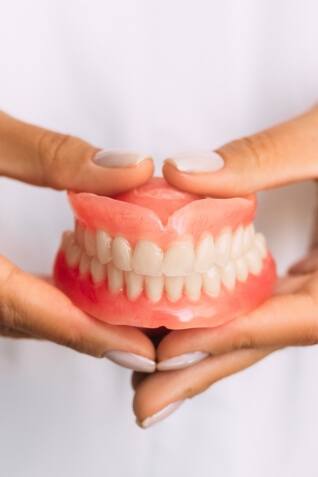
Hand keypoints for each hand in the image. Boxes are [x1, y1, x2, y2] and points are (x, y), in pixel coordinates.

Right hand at [0, 112, 155, 371]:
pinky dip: (37, 298)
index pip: (24, 309)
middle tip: (144, 335)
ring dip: (62, 319)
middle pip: (19, 322)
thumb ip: (51, 155)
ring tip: (120, 315)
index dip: (87, 334)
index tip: (142, 350)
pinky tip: (69, 283)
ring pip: (7, 315)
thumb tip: (134, 169)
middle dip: (85, 334)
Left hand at [133, 105, 317, 426]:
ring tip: (151, 378)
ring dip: (206, 353)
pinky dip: (221, 320)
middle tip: (145, 402)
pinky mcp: (307, 275)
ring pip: (259, 328)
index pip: (288, 319)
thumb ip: (262, 158)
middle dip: (204, 370)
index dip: (226, 338)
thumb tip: (180, 173)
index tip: (166, 354)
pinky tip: (184, 328)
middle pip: (264, 339)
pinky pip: (261, 306)